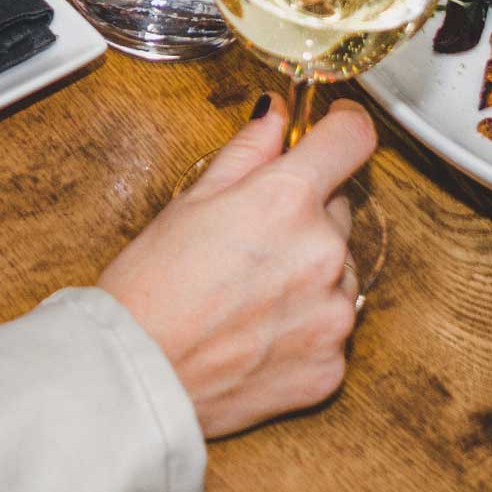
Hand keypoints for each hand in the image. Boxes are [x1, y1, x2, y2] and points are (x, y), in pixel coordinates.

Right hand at [96, 101, 369, 436]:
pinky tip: (257, 331)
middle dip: (305, 214)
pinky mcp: (332, 366)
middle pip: (338, 209)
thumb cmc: (150, 287)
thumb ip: (247, 152)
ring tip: (248, 293)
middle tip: (250, 238)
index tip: (336, 130)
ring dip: (309, 271)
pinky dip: (304, 325)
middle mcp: (323, 253)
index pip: (352, 139)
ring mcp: (333, 314)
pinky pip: (331, 328)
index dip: (343, 127)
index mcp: (287, 200)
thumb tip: (274, 116)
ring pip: (338, 271)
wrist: (139, 375)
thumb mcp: (190, 201)